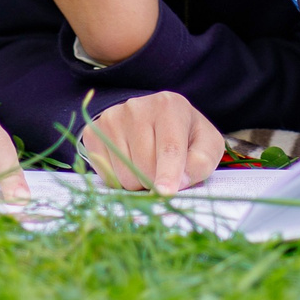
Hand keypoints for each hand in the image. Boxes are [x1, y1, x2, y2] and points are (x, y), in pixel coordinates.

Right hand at [81, 92, 223, 192]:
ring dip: (137, 181)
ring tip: (146, 163)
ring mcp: (112, 118)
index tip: (166, 192)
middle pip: (144, 166)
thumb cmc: (185, 135)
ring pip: (124, 174)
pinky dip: (118, 178)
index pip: (169, 147)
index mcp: (169, 106)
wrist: (155, 119)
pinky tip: (128, 161)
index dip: (168, 173)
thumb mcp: (207, 145)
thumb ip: (201, 163)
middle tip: (162, 169)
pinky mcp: (93, 132)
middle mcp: (136, 107)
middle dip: (155, 179)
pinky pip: (105, 173)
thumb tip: (177, 182)